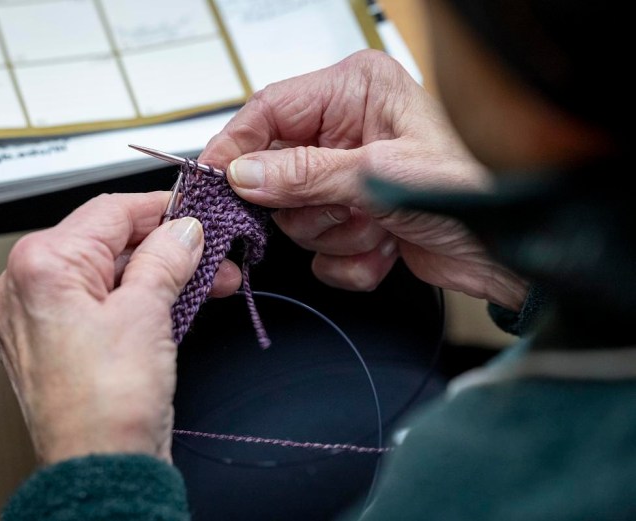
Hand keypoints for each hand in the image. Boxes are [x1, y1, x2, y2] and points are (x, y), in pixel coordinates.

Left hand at [0, 192, 238, 465]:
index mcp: (40, 266)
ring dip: (160, 273)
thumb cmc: (105, 407)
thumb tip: (182, 231)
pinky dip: (140, 298)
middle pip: (108, 242)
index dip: (161, 208)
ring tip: (207, 279)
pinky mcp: (58, 342)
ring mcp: (40, 316)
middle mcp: (27, 286)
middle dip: (167, 246)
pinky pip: (102, 303)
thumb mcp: (146, 312)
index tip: (195, 209)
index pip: (109, 212)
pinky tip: (179, 298)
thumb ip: (165, 258)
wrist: (100, 470)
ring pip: (109, 274)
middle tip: (210, 250)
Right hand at [201, 50, 526, 309]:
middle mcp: (349, 130)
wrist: (517, 254)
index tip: (214, 179)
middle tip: (345, 208)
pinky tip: (390, 246)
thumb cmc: (478, 190)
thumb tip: (245, 173)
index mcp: (356, 92)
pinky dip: (354, 261)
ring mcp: (350, 178)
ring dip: (339, 235)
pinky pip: (321, 252)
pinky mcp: (356, 219)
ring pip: (297, 219)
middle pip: (277, 173)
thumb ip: (307, 173)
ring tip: (381, 226)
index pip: (269, 110)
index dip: (237, 146)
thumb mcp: (383, 175)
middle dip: (311, 205)